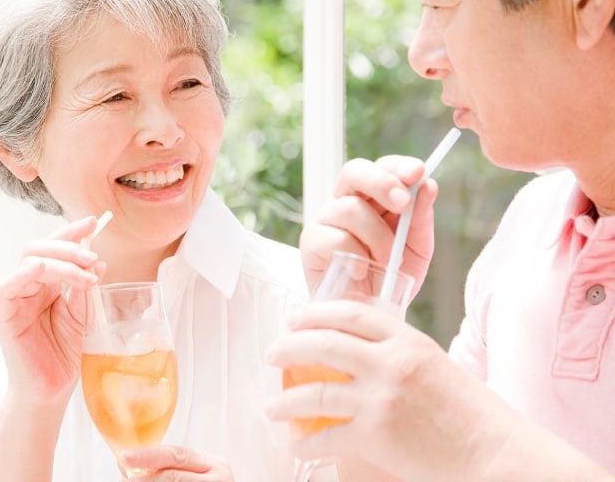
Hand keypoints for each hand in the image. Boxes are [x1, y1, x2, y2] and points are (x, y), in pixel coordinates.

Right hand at [0, 216, 104, 400]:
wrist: (52, 391)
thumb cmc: (66, 355)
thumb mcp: (84, 316)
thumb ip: (87, 289)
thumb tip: (99, 260)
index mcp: (48, 284)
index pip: (55, 248)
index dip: (72, 232)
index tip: (95, 222)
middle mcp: (29, 286)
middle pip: (40, 248)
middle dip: (68, 245)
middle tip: (92, 255)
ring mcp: (15, 299)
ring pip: (30, 262)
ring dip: (60, 262)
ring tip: (86, 274)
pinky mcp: (4, 316)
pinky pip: (8, 286)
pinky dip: (27, 273)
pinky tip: (46, 272)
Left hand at [120, 446, 233, 480]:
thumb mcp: (198, 476)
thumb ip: (169, 467)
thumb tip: (126, 463)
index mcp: (215, 466)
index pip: (178, 454)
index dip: (149, 455)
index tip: (125, 457)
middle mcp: (219, 480)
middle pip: (174, 475)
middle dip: (146, 477)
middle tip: (126, 477)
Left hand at [264, 300, 515, 480]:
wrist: (494, 453)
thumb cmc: (470, 413)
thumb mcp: (435, 365)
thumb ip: (398, 353)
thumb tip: (358, 351)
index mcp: (406, 339)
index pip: (350, 312)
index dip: (315, 312)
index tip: (295, 318)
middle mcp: (390, 362)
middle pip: (323, 342)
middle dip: (289, 346)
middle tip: (272, 354)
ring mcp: (381, 398)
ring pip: (316, 391)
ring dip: (286, 401)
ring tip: (271, 407)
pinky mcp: (376, 434)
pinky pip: (328, 436)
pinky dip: (308, 444)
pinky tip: (297, 447)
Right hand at [299, 155, 437, 292]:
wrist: (368, 314)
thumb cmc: (390, 278)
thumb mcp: (416, 248)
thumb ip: (420, 218)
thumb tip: (428, 185)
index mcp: (372, 198)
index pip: (381, 168)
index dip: (398, 166)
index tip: (418, 172)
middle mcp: (345, 202)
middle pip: (354, 171)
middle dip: (381, 182)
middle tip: (403, 203)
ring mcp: (325, 220)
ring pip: (350, 208)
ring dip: (378, 236)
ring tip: (387, 260)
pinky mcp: (311, 242)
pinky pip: (337, 238)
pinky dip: (357, 257)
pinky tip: (361, 271)